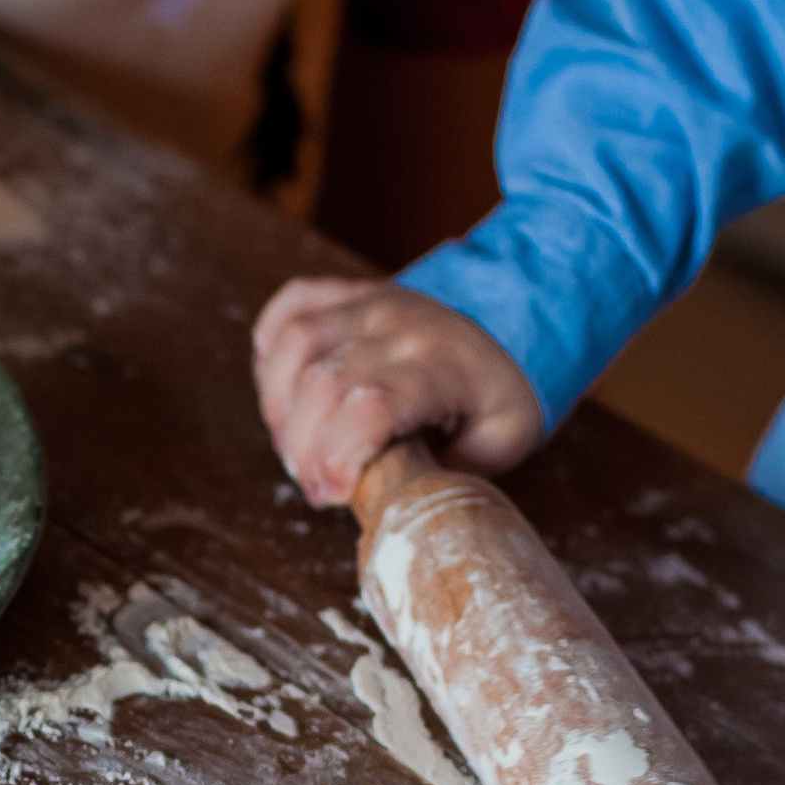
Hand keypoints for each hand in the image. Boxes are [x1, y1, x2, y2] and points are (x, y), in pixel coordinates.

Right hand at [251, 278, 544, 505]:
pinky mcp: (347, 292)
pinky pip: (289, 305)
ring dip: (278, 406)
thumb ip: (442, 468)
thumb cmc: (499, 396)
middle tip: (315, 483)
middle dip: (303, 449)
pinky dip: (270, 349)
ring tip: (294, 445)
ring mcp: (369, 302)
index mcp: (441, 366)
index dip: (336, 457)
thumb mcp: (498, 444)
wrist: (514, 324)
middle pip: (321, 383)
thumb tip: (379, 491)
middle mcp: (399, 326)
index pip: (369, 407)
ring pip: (296, 343)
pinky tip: (283, 392)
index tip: (335, 492)